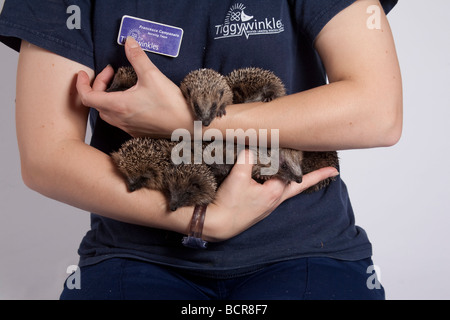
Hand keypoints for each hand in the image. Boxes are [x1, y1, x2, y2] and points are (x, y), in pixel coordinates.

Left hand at [76, 37, 193, 137]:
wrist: (187, 126)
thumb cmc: (170, 104)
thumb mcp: (152, 76)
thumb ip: (137, 57)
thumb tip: (129, 42)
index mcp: (119, 105)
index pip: (88, 97)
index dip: (81, 84)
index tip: (82, 74)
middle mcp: (119, 119)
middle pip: (96, 104)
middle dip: (98, 86)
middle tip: (111, 73)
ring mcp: (127, 127)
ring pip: (107, 113)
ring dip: (107, 98)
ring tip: (120, 86)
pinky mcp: (136, 132)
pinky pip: (119, 120)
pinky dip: (117, 107)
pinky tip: (132, 100)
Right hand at [203, 150, 338, 241]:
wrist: (216, 225)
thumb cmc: (228, 205)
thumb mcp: (237, 176)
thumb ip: (247, 158)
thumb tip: (252, 146)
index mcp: (275, 193)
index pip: (298, 177)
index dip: (312, 169)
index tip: (333, 169)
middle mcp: (274, 200)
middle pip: (299, 186)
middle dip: (314, 178)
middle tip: (331, 171)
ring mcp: (267, 206)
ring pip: (285, 188)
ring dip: (294, 179)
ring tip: (303, 171)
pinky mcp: (257, 207)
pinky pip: (273, 192)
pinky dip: (277, 183)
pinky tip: (272, 178)